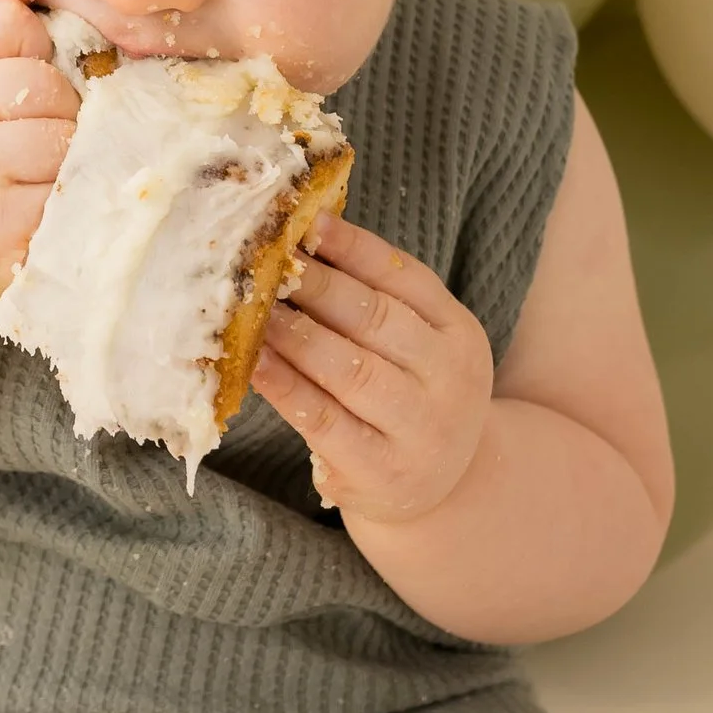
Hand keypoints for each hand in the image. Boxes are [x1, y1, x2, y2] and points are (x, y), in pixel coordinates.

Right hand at [0, 0, 79, 307]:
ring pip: (67, 140)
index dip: (33, 56)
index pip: (16, 25)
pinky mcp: (2, 226)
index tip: (18, 95)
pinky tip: (35, 216)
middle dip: (59, 116)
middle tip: (29, 151)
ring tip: (32, 182)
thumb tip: (73, 30)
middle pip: (53, 87)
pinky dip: (67, 206)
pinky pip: (68, 195)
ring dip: (67, 164)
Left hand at [249, 213, 493, 526]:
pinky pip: (324, 421)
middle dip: (315, 286)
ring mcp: (420, 429)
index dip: (352, 247)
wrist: (441, 490)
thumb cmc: (408, 399)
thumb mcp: (416, 347)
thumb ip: (375, 298)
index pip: (406, 278)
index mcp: (459, 333)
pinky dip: (285, 387)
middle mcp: (450, 379)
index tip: (305, 222)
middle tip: (267, 264)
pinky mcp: (381, 471)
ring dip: (294, 334)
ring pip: (351, 370)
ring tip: (253, 310)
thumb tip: (302, 240)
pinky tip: (254, 363)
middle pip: (377, 319)